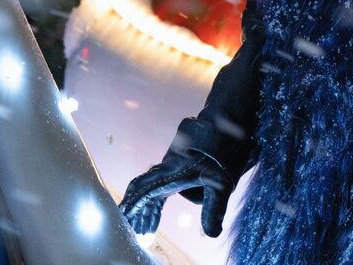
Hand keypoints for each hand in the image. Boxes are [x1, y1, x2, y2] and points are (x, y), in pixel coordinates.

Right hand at [119, 129, 234, 238]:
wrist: (229, 120)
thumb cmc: (225, 147)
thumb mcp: (222, 181)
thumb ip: (214, 208)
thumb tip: (212, 234)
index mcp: (171, 171)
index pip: (143, 190)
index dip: (132, 205)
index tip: (122, 218)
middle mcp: (168, 167)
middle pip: (145, 191)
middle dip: (140, 213)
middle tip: (138, 233)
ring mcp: (174, 164)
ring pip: (154, 189)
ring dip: (150, 209)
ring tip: (147, 229)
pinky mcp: (181, 162)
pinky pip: (163, 183)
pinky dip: (158, 200)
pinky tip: (158, 210)